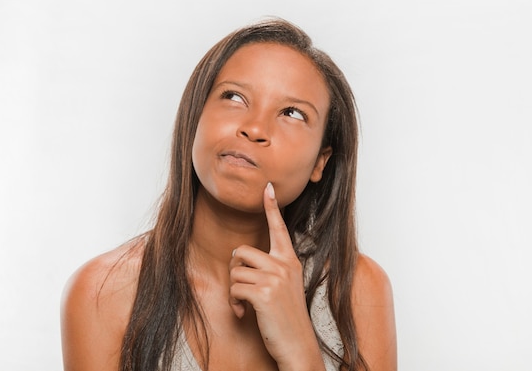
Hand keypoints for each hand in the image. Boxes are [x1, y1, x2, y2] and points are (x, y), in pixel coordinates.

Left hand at [229, 183, 324, 369]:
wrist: (297, 345)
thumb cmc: (286, 316)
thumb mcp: (284, 286)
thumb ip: (271, 269)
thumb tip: (242, 258)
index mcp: (289, 260)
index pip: (279, 228)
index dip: (271, 207)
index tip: (267, 187)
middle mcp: (283, 265)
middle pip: (241, 251)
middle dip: (235, 271)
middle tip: (243, 288)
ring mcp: (274, 278)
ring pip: (235, 271)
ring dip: (234, 290)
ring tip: (245, 304)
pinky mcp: (263, 293)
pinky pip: (234, 288)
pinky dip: (234, 303)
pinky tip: (244, 314)